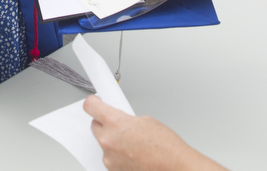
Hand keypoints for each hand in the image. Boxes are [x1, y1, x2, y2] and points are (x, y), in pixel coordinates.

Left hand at [84, 95, 199, 170]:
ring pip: (103, 144)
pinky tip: (133, 155)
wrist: (175, 169)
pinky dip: (118, 156)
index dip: (93, 102)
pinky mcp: (112, 170)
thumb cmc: (167, 148)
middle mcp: (108, 141)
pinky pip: (110, 158)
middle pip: (95, 126)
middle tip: (119, 126)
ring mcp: (109, 158)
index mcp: (115, 123)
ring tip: (132, 145)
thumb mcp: (146, 121)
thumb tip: (120, 121)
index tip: (96, 102)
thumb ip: (126, 119)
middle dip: (105, 124)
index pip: (91, 106)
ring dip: (113, 142)